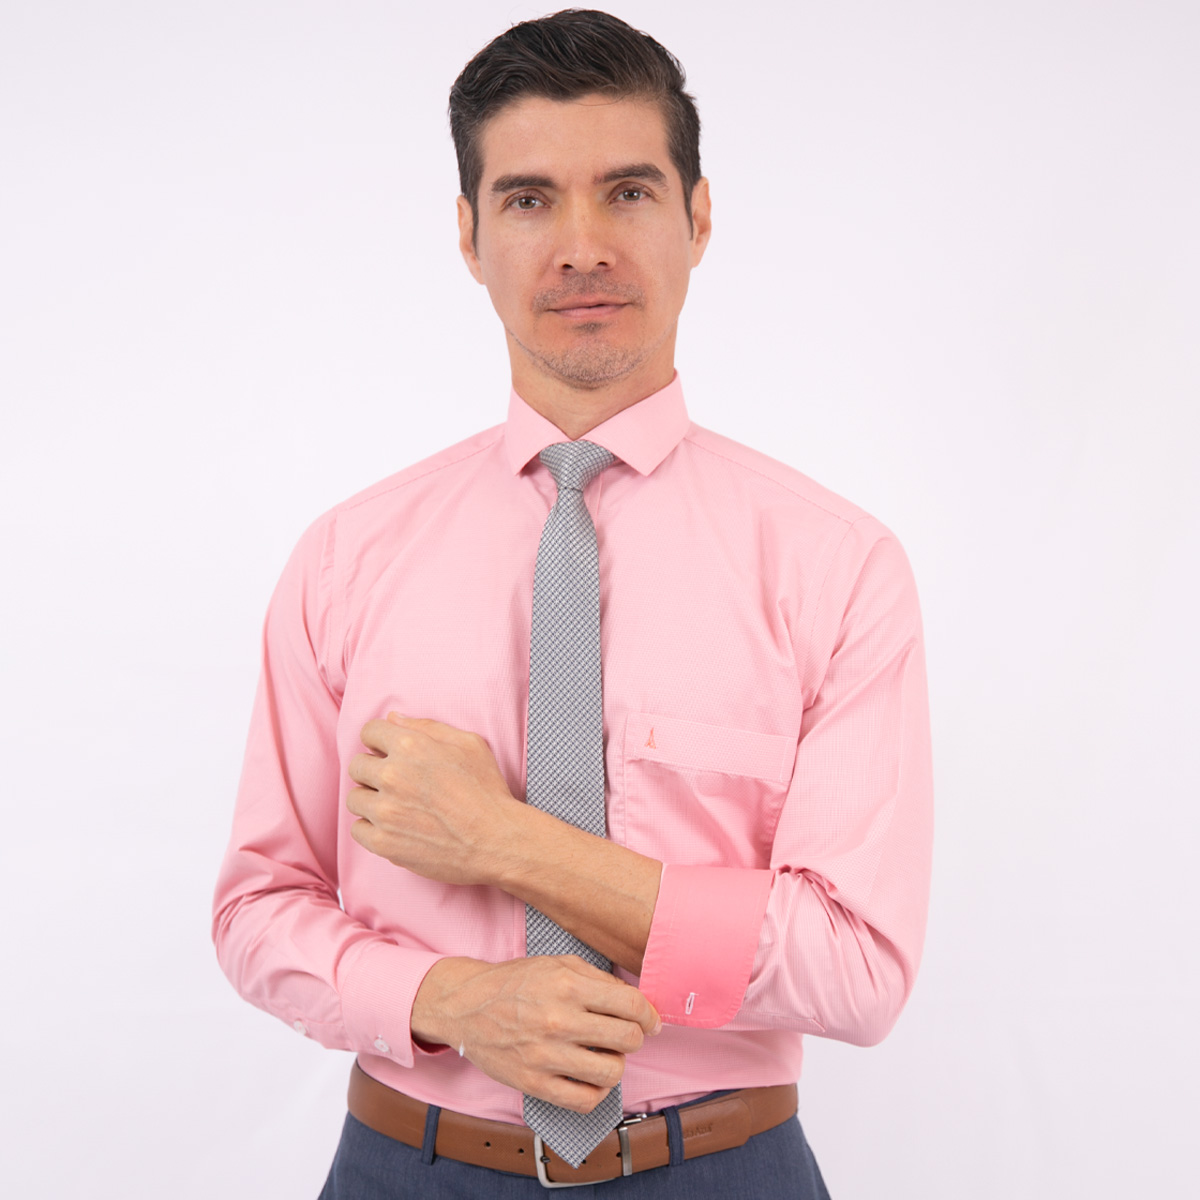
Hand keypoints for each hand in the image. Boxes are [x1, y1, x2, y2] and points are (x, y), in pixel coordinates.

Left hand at [346, 714, 523, 885]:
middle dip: (372, 769)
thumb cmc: (487, 791)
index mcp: (411, 746)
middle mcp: (393, 775)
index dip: (380, 741)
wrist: (496, 841)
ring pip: (354, 797)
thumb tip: (394, 719)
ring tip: (395, 806)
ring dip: (371, 799)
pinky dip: (371, 828)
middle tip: (394, 782)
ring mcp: (386, 811)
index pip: (369, 732)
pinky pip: (357, 829)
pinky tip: (392, 826)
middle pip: (357, 765)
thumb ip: (428, 727)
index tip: (388, 752)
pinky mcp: (384, 842)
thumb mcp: (469, 745)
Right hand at [412, 955, 661, 1113]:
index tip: (651, 1022)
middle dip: (634, 1038)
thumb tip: (636, 1003)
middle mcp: (559, 1020)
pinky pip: (584, 1100)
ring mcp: (546, 1055)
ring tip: (604, 1055)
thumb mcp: (557, 964)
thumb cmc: (515, 983)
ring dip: (616, 1064)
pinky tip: (590, 1078)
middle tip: (625, 1036)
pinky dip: (596, 1092)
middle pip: (627, 1039)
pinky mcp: (533, 1083)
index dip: (650, 1015)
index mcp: (568, 986)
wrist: (465, 1006)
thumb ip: (598, 980)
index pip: (631, 1005)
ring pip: (611, 1072)